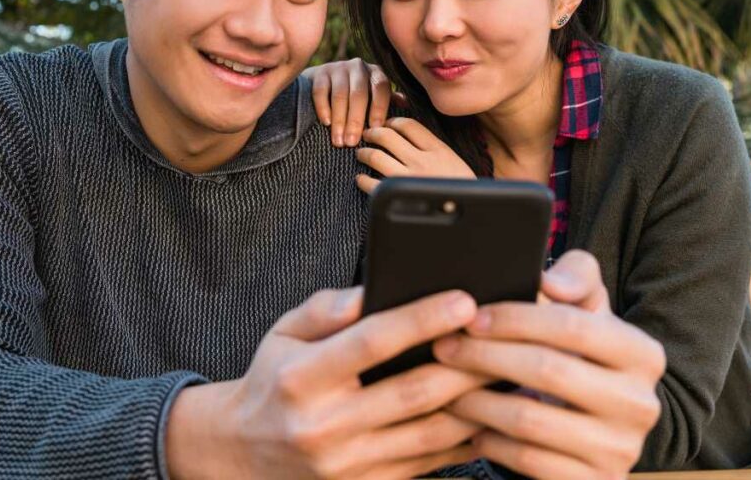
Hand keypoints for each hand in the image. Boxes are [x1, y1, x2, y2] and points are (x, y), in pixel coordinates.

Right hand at [166, 287, 488, 479]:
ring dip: (475, 402)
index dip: (422, 319)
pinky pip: (428, 464)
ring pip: (430, 433)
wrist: (242, 452)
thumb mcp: (284, 332)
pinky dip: (463, 439)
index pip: (372, 342)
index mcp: (302, 378)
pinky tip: (486, 413)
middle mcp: (324, 426)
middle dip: (467, 362)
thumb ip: (326, 308)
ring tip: (508, 371)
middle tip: (504, 336)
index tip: (464, 300)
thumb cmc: (274, 380)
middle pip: (413, 391)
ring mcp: (347, 466)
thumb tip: (371, 289)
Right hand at [302, 59, 397, 146]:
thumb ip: (389, 100)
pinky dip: (323, 108)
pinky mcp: (319, 72)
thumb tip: (407, 105)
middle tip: (352, 142)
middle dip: (356, 120)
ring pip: (340, 95)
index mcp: (376, 73)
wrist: (326, 82)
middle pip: (359, 94)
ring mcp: (338, 67)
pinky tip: (326, 123)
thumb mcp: (375, 96)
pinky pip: (321, 90)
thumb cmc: (357, 96)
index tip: (375, 129)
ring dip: (339, 120)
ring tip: (338, 141)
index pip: (381, 88)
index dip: (379, 108)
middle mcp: (358, 66)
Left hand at [356, 117, 475, 193]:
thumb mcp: (453, 161)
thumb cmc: (460, 188)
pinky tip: (361, 179)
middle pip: (388, 136)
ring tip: (361, 154)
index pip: (408, 125)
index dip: (393, 121)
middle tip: (368, 135)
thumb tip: (409, 133)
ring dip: (364, 153)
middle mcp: (422, 161)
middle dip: (373, 133)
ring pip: (376, 156)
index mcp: (437, 150)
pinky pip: (372, 184)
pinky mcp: (398, 199)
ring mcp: (409, 179)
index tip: (387, 124)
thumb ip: (433, 147)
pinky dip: (362, 180)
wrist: (468, 212)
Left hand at [434, 251, 665, 479]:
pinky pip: (528, 462)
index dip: (516, 319)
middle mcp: (640, 404)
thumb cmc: (581, 353)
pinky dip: (491, 442)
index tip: (472, 318)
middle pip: (548, 370)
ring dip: (478, 401)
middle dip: (486, 357)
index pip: (573, 326)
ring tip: (447, 387)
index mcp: (643, 353)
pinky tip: (473, 425)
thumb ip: (576, 275)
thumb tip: (550, 283)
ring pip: (531, 420)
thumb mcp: (588, 308)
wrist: (602, 425)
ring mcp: (620, 451)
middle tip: (445, 349)